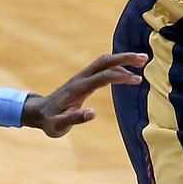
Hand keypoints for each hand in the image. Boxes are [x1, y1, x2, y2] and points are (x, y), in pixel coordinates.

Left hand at [22, 52, 148, 137]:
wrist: (38, 113)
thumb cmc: (49, 122)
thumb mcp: (59, 125)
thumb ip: (74, 119)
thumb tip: (93, 113)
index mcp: (78, 88)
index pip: (103, 77)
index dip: (121, 76)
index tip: (138, 80)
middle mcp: (81, 78)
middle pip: (105, 61)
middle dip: (125, 58)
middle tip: (145, 58)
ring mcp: (82, 77)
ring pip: (104, 61)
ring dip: (122, 58)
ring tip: (142, 60)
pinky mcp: (84, 79)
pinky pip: (102, 67)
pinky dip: (116, 65)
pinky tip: (127, 70)